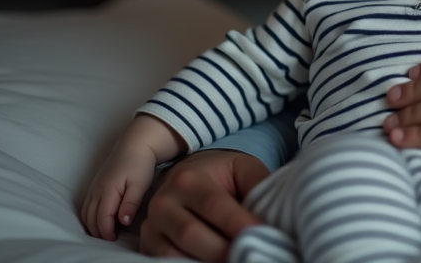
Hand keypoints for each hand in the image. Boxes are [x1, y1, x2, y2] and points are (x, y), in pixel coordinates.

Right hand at [82, 114, 183, 240]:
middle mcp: (97, 190)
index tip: (115, 240)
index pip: (102, 218)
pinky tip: (101, 221)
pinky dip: (90, 216)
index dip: (106, 232)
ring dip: (93, 225)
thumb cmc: (140, 163)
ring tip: (106, 232)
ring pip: (86, 213)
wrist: (135, 144)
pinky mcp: (95, 185)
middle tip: (111, 239)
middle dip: (99, 231)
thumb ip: (131, 203)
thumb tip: (123, 221)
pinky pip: (87, 206)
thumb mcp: (140, 184)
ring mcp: (94, 187)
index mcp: (108, 190)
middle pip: (91, 218)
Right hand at [138, 150, 267, 262]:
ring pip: (174, 254)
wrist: (187, 175)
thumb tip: (273, 209)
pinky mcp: (148, 245)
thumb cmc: (221, 174)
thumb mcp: (242, 168)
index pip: (213, 205)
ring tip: (234, 261)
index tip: (260, 233)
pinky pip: (164, 262)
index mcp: (187, 180)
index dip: (237, 223)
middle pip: (191, 234)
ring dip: (204, 262)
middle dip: (222, 250)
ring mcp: (151, 227)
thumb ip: (258, 183)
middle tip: (249, 256)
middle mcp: (163, 203)